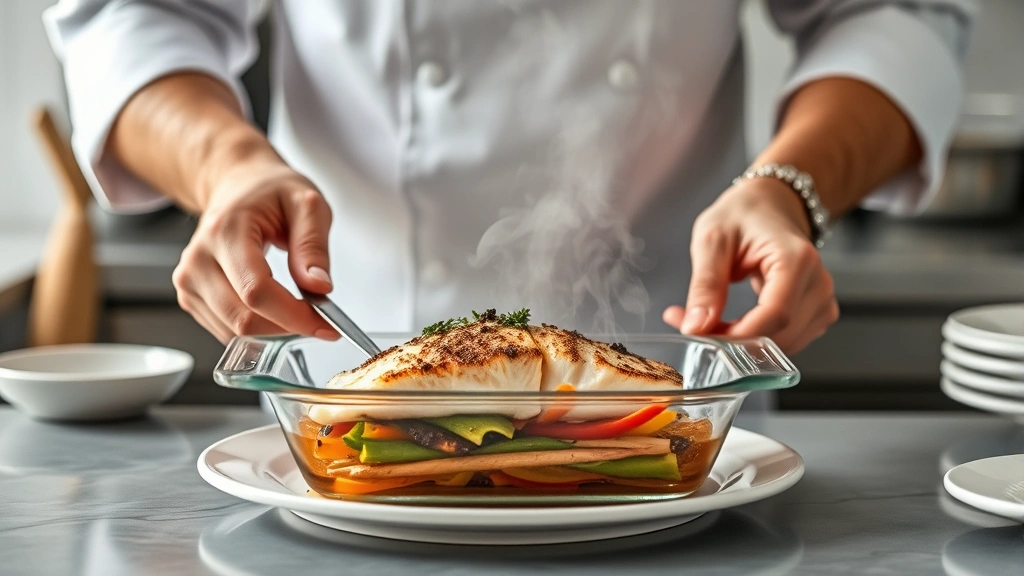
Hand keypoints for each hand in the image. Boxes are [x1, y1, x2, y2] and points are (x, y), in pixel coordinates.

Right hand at [172, 160, 338, 343]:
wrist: (237, 185)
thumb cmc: (270, 191)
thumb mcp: (307, 204)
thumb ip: (313, 246)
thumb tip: (319, 287)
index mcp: (225, 231)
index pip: (256, 291)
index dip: (294, 316)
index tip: (327, 327)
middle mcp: (198, 259)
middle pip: (243, 318)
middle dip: (288, 328)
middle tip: (320, 320)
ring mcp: (189, 280)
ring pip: (234, 332)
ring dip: (273, 332)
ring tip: (298, 309)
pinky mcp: (190, 296)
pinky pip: (226, 331)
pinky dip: (257, 330)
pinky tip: (274, 310)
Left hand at [663, 178, 838, 353]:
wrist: (770, 204)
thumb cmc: (743, 214)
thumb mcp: (712, 240)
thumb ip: (705, 285)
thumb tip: (695, 327)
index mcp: (796, 259)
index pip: (774, 315)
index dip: (736, 334)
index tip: (701, 333)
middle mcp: (818, 282)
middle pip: (779, 334)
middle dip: (732, 340)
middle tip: (691, 323)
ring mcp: (822, 300)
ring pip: (782, 345)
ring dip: (742, 344)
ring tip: (709, 319)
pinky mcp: (817, 313)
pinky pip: (786, 341)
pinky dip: (756, 341)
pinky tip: (732, 323)